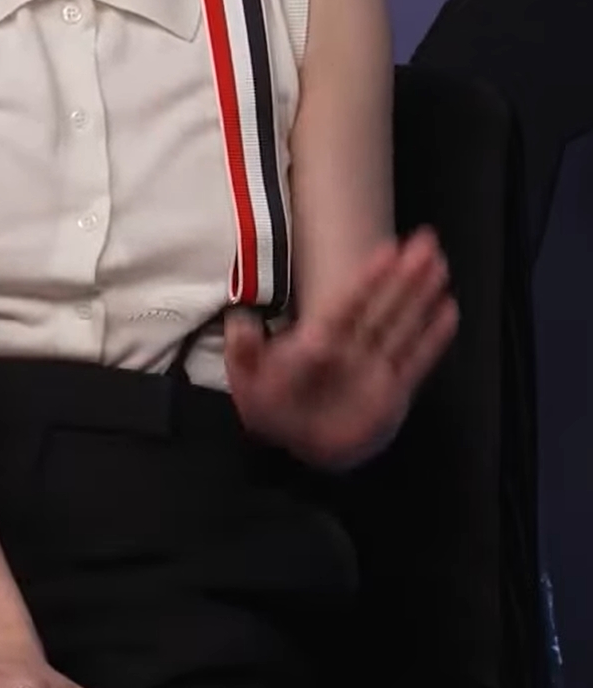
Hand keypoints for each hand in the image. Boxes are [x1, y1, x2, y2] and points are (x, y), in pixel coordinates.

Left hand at [224, 226, 458, 467]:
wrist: (295, 447)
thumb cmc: (272, 408)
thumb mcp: (249, 381)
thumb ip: (246, 352)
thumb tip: (240, 322)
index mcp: (319, 339)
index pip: (349, 302)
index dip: (369, 276)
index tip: (388, 248)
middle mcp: (351, 347)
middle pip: (383, 305)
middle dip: (405, 275)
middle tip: (426, 241)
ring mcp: (373, 368)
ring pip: (403, 326)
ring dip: (422, 296)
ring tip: (440, 265)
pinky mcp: (391, 394)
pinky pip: (416, 362)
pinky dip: (433, 339)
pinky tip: (448, 312)